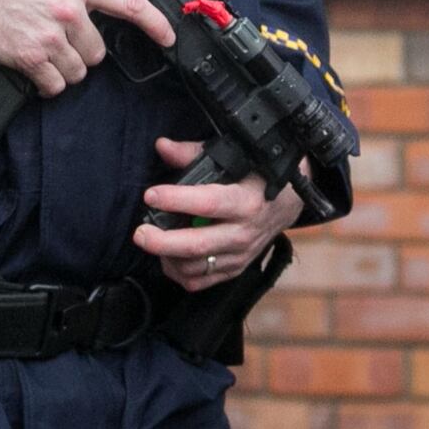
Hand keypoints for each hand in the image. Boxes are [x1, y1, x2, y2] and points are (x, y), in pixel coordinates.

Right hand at [0, 0, 174, 97]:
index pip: (128, 4)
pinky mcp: (30, 59)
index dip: (154, 23)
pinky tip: (36, 72)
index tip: (167, 37)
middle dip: (82, 53)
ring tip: (45, 56)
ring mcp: (50, 37)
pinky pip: (54, 85)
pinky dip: (47, 85)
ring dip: (64, 70)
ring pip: (77, 72)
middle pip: (96, 53)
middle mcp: (68, 12)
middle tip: (62, 45)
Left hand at [132, 138, 305, 291]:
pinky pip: (201, 281)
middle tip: (140, 232)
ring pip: (196, 267)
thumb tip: (163, 146)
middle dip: (163, 242)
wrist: (288, 203)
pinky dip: (178, 273)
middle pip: (198, 245)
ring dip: (167, 257)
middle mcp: (244, 232)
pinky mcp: (234, 269)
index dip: (176, 200)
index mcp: (247, 201)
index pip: (208, 203)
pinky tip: (167, 257)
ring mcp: (240, 254)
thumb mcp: (233, 159)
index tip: (151, 195)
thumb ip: (193, 154)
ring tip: (152, 241)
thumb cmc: (256, 176)